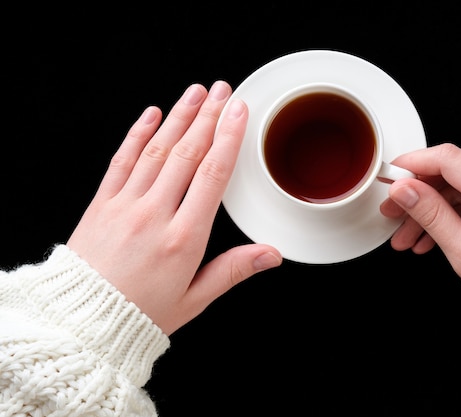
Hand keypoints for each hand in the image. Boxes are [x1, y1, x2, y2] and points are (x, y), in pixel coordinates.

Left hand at [67, 81, 281, 334]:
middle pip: (186, 154)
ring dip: (178, 117)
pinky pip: (121, 161)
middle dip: (208, 117)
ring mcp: (125, 206)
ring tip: (195, 92)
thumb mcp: (194, 299)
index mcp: (183, 238)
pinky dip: (136, 134)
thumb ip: (234, 270)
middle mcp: (154, 214)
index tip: (239, 111)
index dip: (228, 138)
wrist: (82, 324)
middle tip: (223, 90)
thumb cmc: (140, 314)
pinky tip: (151, 115)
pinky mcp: (101, 204)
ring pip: (156, 151)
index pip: (212, 175)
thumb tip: (272, 254)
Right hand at [380, 143, 460, 315]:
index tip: (392, 174)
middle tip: (394, 211)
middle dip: (419, 190)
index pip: (449, 159)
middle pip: (454, 169)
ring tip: (409, 234)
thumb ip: (431, 215)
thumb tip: (403, 190)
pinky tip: (433, 234)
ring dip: (433, 205)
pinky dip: (453, 209)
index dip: (414, 163)